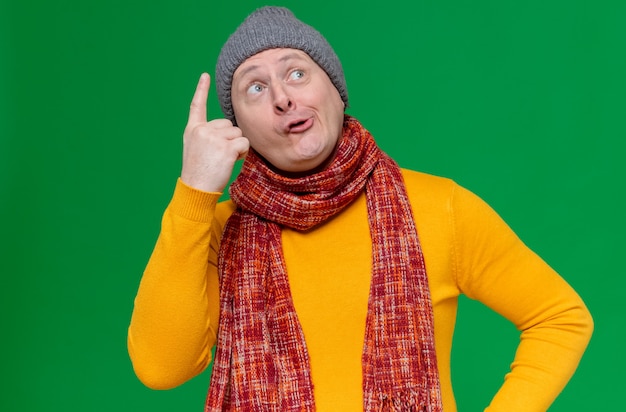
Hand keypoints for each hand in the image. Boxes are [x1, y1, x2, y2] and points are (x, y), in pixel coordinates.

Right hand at [180, 73, 249, 192]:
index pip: (197, 106)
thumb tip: (232, 130)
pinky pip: (244, 143)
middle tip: (219, 156)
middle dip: (229, 139)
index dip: (201, 90)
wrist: (196, 188)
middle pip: (228, 124)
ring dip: (237, 147)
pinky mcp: (226, 147)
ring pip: (238, 133)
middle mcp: (202, 130)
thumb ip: (208, 135)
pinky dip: (242, 153)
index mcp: (193, 130)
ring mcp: (214, 137)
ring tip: (223, 160)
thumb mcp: (196, 149)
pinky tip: (230, 161)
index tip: (205, 75)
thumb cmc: (199, 173)